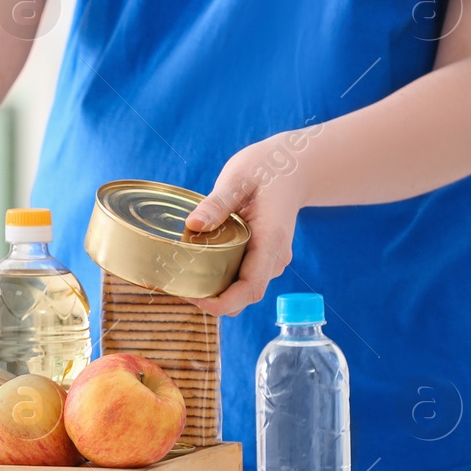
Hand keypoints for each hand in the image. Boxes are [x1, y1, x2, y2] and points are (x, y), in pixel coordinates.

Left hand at [183, 133, 313, 316]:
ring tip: (183, 279)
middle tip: (178, 289)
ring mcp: (271, 260)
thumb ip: (216, 203)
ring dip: (216, 293)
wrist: (292, 168)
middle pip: (245, 296)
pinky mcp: (263, 258)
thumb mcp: (237, 178)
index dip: (223, 302)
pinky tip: (198, 269)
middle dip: (213, 301)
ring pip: (243, 291)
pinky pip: (243, 279)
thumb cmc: (265, 169)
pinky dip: (222, 281)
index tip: (195, 299)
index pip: (251, 287)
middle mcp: (275, 257)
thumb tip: (193, 225)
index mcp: (271, 240)